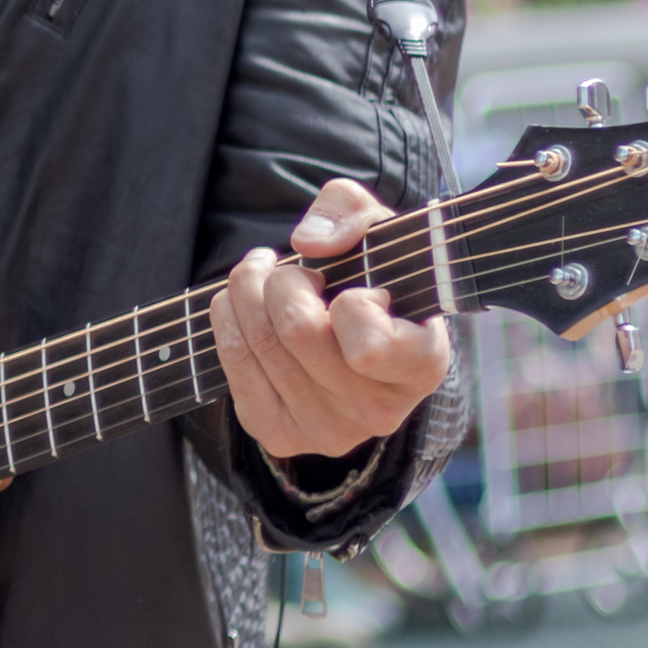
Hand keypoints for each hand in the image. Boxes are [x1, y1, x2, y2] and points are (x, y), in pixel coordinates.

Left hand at [213, 178, 453, 461]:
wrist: (354, 336)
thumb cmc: (373, 279)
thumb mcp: (379, 232)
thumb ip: (353, 213)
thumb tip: (308, 243)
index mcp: (421, 367)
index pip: (370, 345)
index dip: (353, 303)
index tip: (357, 290)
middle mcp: (378, 412)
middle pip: (298, 331)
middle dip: (282, 280)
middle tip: (290, 269)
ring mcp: (326, 430)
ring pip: (259, 343)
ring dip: (246, 290)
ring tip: (262, 276)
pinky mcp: (278, 434)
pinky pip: (232, 361)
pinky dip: (227, 317)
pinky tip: (245, 306)